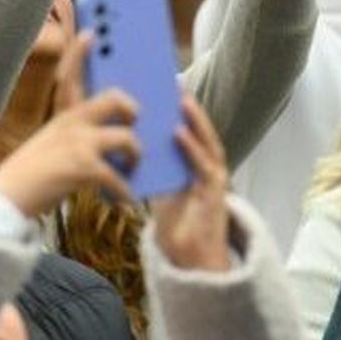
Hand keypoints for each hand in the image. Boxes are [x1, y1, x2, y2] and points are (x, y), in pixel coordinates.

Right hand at [0, 33, 141, 216]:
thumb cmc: (29, 178)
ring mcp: (78, 143)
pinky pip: (119, 177)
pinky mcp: (85, 167)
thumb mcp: (49, 146)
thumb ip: (75, 137)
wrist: (5, 201)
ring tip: (132, 170)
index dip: (79, 52)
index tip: (91, 33)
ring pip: (128, 138)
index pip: (70, 76)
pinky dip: (125, 192)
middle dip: (133, 109)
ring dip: (136, 157)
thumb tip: (110, 140)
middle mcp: (69, 123)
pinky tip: (124, 200)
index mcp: (60, 117)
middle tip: (135, 123)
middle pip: (115, 99)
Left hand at [150, 95, 231, 270]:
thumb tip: (126, 143)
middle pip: (200, 131)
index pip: (188, 131)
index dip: (179, 110)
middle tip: (174, 83)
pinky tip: (178, 133)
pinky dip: (192, 147)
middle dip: (189, 108)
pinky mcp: (214, 192)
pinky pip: (203, 165)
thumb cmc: (174, 221)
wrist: (188, 255)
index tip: (165, 86)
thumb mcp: (160, 186)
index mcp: (194, 163)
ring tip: (180, 100)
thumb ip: (153, 166)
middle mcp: (208, 166)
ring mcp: (214, 177)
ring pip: (207, 142)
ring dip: (195, 120)